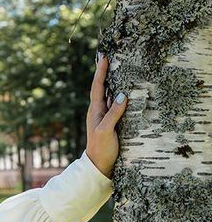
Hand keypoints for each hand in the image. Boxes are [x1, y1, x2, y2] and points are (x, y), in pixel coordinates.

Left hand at [86, 54, 126, 177]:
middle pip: (102, 87)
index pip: (98, 87)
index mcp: (95, 110)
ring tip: (117, 67)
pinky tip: (125, 91)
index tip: (104, 57)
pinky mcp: (112, 122)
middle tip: (108, 56)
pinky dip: (119, 95)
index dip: (101, 72)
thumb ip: (113, 113)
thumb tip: (121, 95)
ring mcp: (105, 116)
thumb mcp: (106, 130)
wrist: (99, 165)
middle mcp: (99, 111)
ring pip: (109, 95)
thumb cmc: (101, 148)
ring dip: (112, 82)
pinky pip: (116, 105)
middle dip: (105, 72)